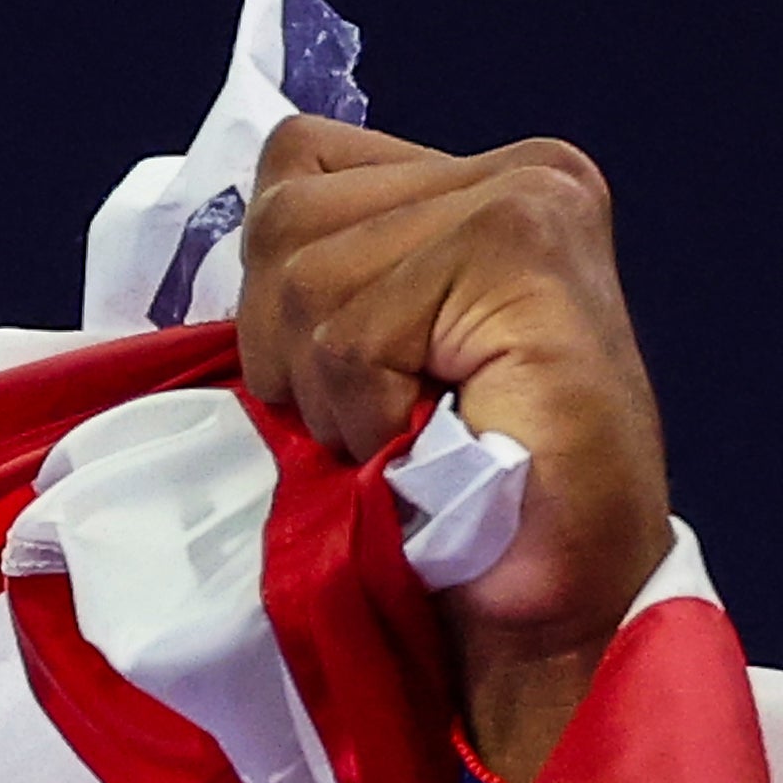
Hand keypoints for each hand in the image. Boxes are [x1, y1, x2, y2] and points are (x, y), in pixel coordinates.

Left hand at [234, 119, 671, 782]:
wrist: (558, 614)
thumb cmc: (464, 505)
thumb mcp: (372, 362)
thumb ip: (323, 277)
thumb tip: (223, 252)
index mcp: (480, 181)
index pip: (294, 167)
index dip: (279, 299)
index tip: (359, 385)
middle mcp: (521, 170)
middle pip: (283, 211)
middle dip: (291, 346)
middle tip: (382, 423)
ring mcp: (528, 199)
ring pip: (304, 273)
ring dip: (331, 393)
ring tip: (410, 438)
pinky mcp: (521, 249)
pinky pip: (348, 333)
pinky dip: (363, 416)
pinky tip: (430, 446)